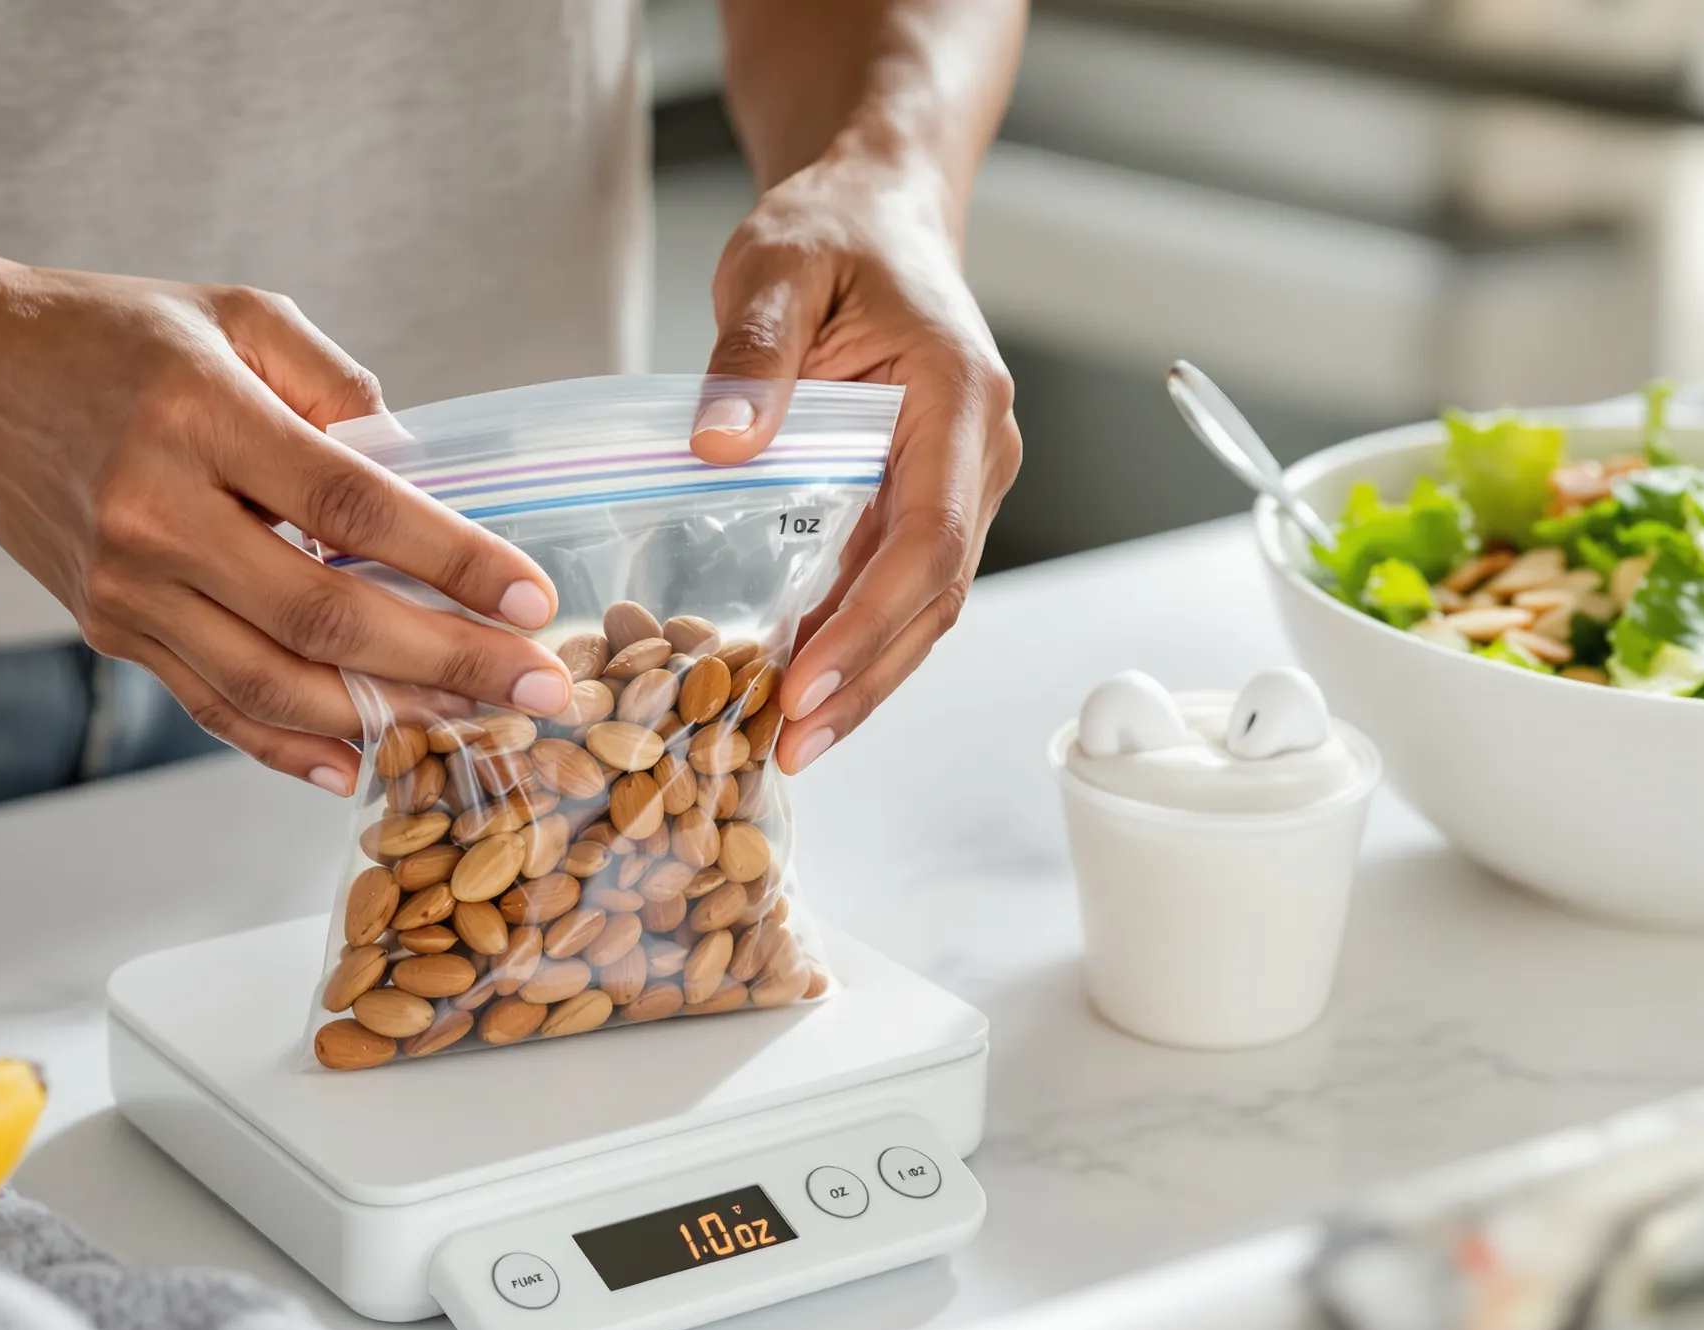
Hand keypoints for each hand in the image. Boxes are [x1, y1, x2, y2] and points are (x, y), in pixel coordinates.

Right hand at [0, 247, 570, 793]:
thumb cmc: (112, 335)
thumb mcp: (236, 315)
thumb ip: (338, 388)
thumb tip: (425, 477)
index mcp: (201, 416)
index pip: (350, 507)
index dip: (449, 560)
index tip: (528, 597)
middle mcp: (157, 513)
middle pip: (324, 617)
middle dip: (448, 663)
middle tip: (539, 687)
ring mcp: (127, 586)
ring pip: (273, 683)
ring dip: (385, 715)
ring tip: (474, 722)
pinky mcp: (111, 629)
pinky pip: (212, 706)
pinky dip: (289, 743)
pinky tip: (359, 759)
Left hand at [691, 154, 1020, 773]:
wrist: (879, 210)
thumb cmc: (834, 232)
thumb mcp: (776, 265)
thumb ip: (751, 353)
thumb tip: (722, 443)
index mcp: (957, 397)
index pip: (927, 536)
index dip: (867, 622)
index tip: (806, 682)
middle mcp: (981, 449)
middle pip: (935, 594)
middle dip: (866, 680)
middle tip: (791, 746)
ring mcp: (967, 478)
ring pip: (928, 604)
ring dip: (866, 678)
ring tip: (793, 742)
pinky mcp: (934, 495)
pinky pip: (906, 583)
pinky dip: (862, 643)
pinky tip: (807, 686)